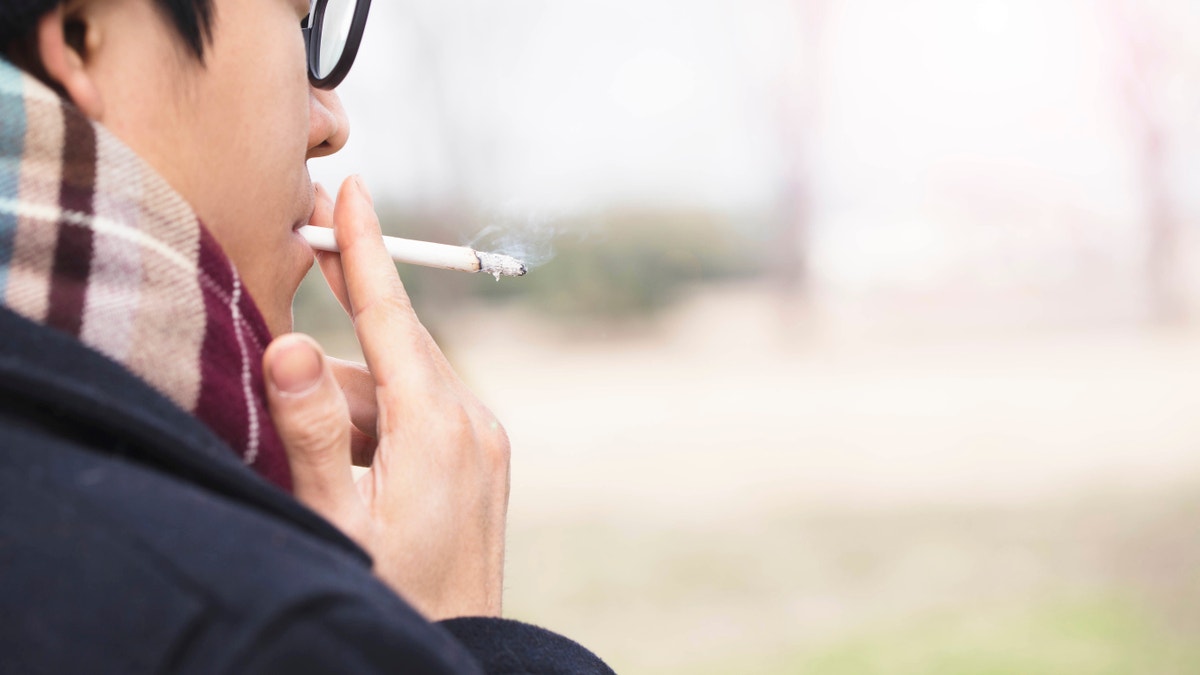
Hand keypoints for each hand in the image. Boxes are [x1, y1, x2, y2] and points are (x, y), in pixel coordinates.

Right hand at [262, 177, 509, 619]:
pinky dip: (376, 427)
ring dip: (350, 406)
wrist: (460, 654)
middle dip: (338, 341)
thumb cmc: (393, 596)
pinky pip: (420, 417)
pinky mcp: (481, 463)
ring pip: (399, 389)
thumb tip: (289, 342)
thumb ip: (309, 431)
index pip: (392, 314)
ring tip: (317, 476)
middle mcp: (473, 421)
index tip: (354, 189)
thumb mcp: (333, 519)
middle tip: (289, 329)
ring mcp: (483, 443)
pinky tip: (347, 478)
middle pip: (391, 350)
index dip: (366, 248)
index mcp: (439, 425)